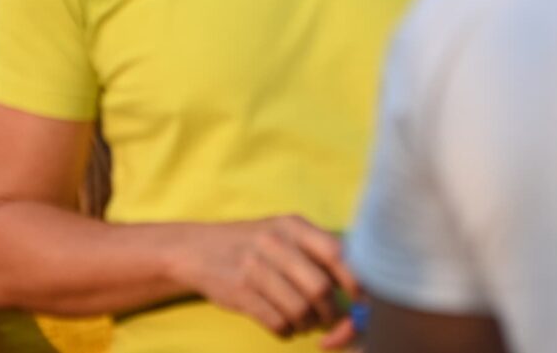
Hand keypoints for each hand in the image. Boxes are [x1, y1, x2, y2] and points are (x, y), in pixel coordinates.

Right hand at [176, 217, 356, 341]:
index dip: (356, 282)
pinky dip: (286, 331)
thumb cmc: (252, 244)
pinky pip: (277, 323)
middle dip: (330, 312)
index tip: (360, 300)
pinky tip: (283, 325)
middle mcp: (274, 242)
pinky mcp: (239, 292)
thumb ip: (319, 252)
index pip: (337, 254)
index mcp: (292, 225)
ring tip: (303, 322)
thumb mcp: (283, 233)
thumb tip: (361, 289)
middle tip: (327, 318)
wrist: (195, 249)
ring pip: (300, 310)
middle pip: (320, 288)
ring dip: (308, 324)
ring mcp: (254, 267)